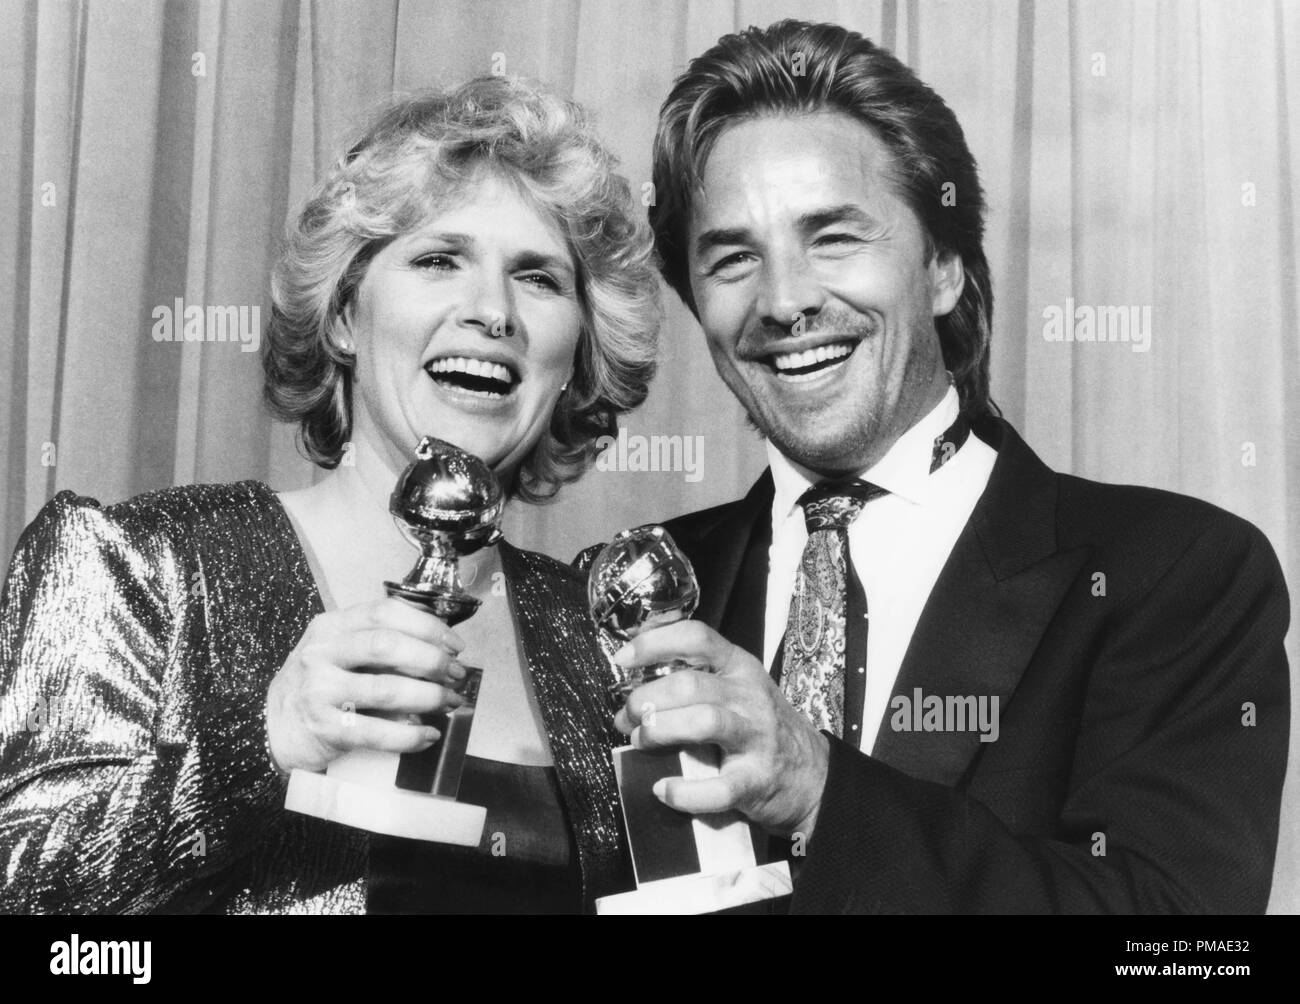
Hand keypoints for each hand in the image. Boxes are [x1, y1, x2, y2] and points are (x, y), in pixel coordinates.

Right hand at [266, 596, 467, 773]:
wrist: (272, 727)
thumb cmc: (316, 686)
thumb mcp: (338, 651)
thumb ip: (379, 644)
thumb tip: (441, 649)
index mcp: (330, 627)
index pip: (384, 612)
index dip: (427, 626)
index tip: (454, 643)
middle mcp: (321, 654)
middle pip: (387, 646)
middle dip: (431, 660)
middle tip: (455, 674)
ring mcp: (319, 691)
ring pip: (386, 689)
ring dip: (429, 697)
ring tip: (449, 702)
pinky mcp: (324, 729)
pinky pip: (377, 732)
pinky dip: (410, 735)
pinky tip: (428, 734)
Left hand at [612, 621, 828, 837]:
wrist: (812, 775)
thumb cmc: (759, 727)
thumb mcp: (736, 686)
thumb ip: (695, 675)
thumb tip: (632, 680)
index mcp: (740, 667)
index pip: (697, 637)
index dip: (654, 644)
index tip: (623, 660)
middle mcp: (749, 697)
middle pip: (690, 685)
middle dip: (648, 699)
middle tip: (629, 716)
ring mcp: (756, 738)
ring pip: (704, 722)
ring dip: (661, 731)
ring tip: (640, 742)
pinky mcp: (756, 781)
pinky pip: (717, 788)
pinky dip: (683, 792)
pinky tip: (663, 790)